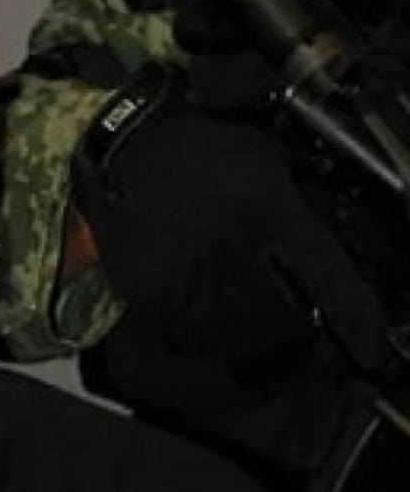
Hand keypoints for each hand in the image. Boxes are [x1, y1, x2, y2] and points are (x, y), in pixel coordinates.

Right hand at [73, 106, 390, 373]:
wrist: (124, 146)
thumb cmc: (196, 148)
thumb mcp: (262, 158)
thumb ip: (294, 202)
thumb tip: (321, 240)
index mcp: (268, 210)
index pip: (326, 276)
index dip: (354, 318)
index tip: (367, 345)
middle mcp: (231, 246)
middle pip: (281, 318)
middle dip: (293, 330)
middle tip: (294, 328)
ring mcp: (187, 273)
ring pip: (234, 332)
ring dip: (249, 337)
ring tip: (251, 328)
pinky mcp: (149, 289)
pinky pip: (185, 329)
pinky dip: (201, 332)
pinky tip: (205, 315)